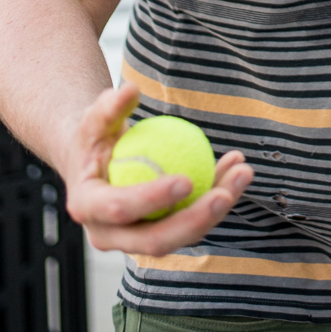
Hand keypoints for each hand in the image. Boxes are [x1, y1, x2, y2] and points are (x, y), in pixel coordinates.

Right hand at [66, 82, 252, 255]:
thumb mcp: (95, 118)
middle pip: (155, 241)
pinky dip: (215, 194)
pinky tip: (236, 167)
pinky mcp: (159, 232)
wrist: (92, 160)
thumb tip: (131, 90)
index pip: (121, 208)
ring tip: (243, 172)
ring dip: (216, 208)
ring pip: (181, 235)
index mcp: (87, 207)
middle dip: (195, 221)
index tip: (186, 179)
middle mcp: (109, 234)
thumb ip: (109, 106)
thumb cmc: (95, 135)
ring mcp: (135, 239)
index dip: (153, 199)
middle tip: (225, 193)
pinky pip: (191, 218)